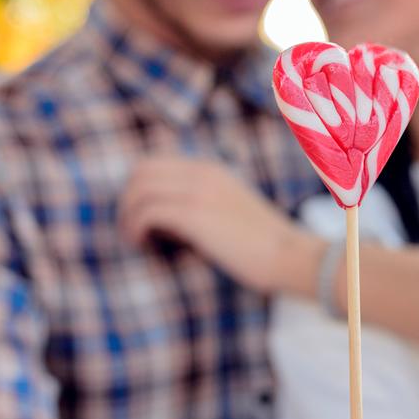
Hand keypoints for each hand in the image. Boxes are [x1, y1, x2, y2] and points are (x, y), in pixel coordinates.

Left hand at [119, 156, 322, 293]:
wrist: (291, 255)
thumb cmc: (264, 245)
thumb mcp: (230, 212)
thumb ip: (202, 206)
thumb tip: (166, 224)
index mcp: (210, 170)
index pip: (155, 163)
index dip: (138, 190)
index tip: (140, 218)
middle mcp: (202, 172)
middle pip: (141, 171)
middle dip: (127, 200)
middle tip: (131, 230)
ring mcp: (198, 191)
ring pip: (139, 190)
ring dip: (127, 216)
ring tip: (134, 241)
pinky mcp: (195, 215)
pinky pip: (146, 212)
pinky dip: (136, 229)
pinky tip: (143, 246)